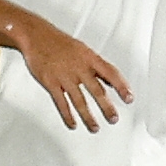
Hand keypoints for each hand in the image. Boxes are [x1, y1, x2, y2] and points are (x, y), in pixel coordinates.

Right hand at [17, 17, 130, 131]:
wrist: (37, 36)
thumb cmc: (61, 44)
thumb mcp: (84, 51)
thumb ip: (98, 68)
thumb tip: (113, 83)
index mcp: (90, 58)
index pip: (111, 73)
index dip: (122, 86)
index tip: (129, 99)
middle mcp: (79, 68)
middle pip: (97, 91)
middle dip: (107, 107)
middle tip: (114, 119)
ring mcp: (65, 76)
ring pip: (79, 101)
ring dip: (88, 117)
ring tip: (95, 128)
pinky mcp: (51, 83)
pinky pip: (61, 103)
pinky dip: (68, 116)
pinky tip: (73, 124)